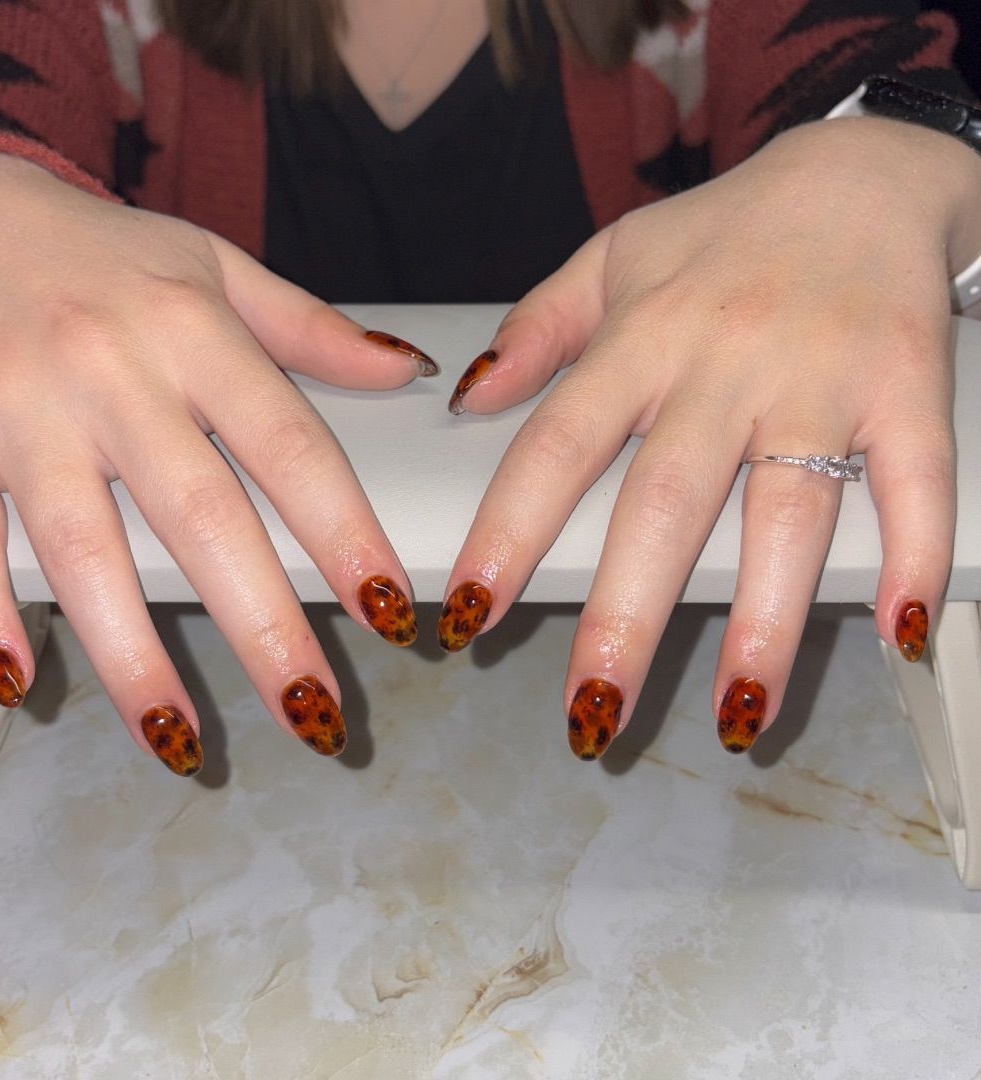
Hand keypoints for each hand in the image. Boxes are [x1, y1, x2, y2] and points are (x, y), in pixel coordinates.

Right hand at [0, 153, 431, 773]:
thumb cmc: (97, 251)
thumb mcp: (215, 267)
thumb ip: (311, 329)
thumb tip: (405, 370)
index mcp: (193, 333)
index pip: (290, 448)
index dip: (344, 535)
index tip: (385, 610)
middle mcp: (109, 372)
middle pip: (200, 517)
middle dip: (262, 627)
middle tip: (312, 712)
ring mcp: (16, 407)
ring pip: (82, 547)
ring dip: (132, 653)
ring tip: (180, 738)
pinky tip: (22, 677)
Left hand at [441, 117, 980, 757]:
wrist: (861, 173)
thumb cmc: (721, 233)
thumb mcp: (610, 260)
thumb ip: (535, 330)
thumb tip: (469, 399)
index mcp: (639, 338)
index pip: (555, 447)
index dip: (507, 532)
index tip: (471, 613)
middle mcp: (724, 362)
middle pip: (663, 504)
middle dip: (624, 617)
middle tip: (591, 714)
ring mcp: (821, 376)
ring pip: (788, 512)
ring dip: (765, 619)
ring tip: (737, 716)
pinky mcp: (906, 386)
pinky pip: (914, 479)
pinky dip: (910, 554)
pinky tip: (894, 632)